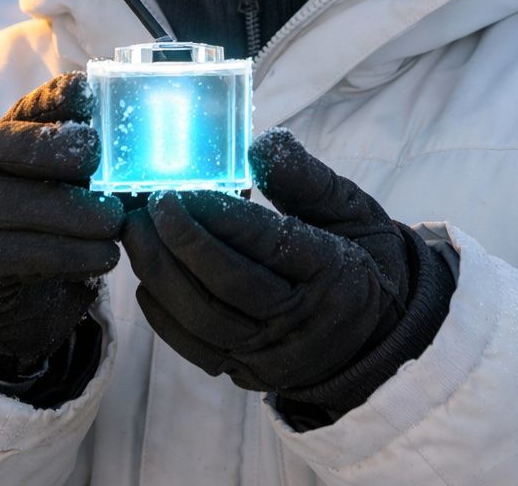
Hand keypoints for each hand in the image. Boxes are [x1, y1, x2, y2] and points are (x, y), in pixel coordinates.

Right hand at [0, 72, 124, 375]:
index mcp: (5, 139)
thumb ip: (92, 162)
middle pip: (0, 146)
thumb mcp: (67, 187)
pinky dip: (59, 254)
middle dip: (47, 147)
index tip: (86, 94)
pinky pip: (5, 253)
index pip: (25, 108)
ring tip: (112, 220)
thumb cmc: (46, 223)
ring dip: (61, 210)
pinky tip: (102, 256)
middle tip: (94, 157)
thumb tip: (151, 144)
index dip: (53, 98)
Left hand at [121, 129, 452, 415]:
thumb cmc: (361, 254)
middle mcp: (306, 322)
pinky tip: (144, 281)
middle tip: (147, 206)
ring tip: (136, 233)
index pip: (270, 244)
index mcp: (336, 274)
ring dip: (162, 274)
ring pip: (207, 319)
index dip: (222, 216)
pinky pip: (198, 350)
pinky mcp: (252, 373)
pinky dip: (164, 317)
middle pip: (230, 285)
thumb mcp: (350, 208)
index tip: (184, 188)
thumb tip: (260, 144)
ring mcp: (276, 354)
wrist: (381, 331)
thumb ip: (306, 178)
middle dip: (181, 242)